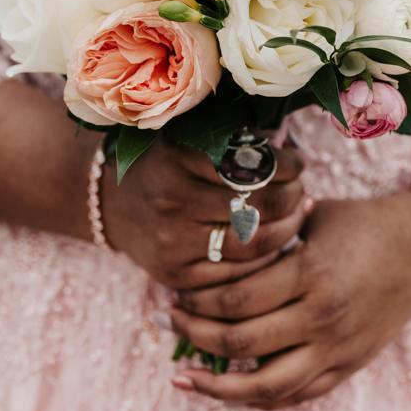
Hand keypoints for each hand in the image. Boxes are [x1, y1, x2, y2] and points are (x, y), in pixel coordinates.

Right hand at [102, 138, 309, 290]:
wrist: (111, 206)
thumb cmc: (162, 166)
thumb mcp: (184, 138)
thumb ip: (229, 136)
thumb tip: (286, 143)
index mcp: (175, 158)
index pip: (253, 165)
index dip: (288, 165)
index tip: (297, 162)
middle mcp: (172, 201)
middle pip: (261, 205)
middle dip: (293, 196)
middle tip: (298, 189)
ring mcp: (173, 242)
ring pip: (257, 244)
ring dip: (288, 229)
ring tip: (293, 215)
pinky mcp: (176, 274)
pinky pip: (240, 273)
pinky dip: (265, 257)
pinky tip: (273, 241)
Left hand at [168, 194, 410, 409]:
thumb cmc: (361, 223)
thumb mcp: (311, 218)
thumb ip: (266, 234)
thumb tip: (211, 239)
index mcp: (310, 275)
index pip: (235, 300)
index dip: (195, 300)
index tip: (172, 292)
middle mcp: (322, 318)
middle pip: (240, 344)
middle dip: (193, 335)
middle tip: (169, 322)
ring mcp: (337, 349)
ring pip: (266, 387)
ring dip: (217, 387)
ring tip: (183, 378)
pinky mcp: (348, 367)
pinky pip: (297, 397)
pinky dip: (258, 399)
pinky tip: (229, 392)